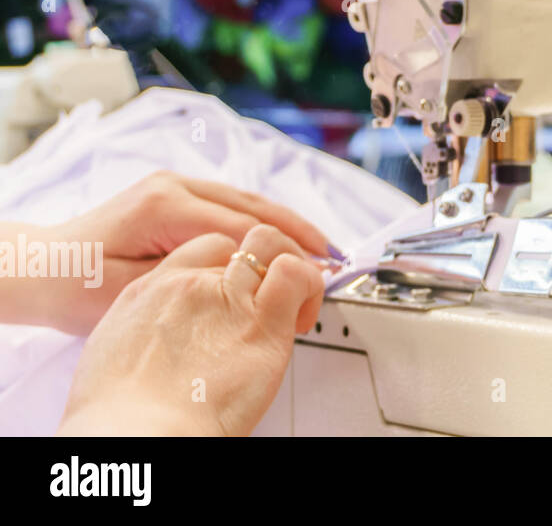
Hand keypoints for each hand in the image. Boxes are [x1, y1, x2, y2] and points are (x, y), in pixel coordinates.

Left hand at [34, 171, 328, 334]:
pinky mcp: (176, 192)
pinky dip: (263, 220)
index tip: (315, 272)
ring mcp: (176, 184)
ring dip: (287, 222)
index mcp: (166, 205)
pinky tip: (283, 238)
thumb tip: (248, 275)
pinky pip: (233, 202)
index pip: (244, 227)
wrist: (42, 267)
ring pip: (248, 199)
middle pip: (255, 205)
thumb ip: (196, 277)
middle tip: (334, 257)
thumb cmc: (77, 285)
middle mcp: (175, 185)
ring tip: (321, 246)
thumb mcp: (139, 290)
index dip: (286, 251)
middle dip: (299, 230)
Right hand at [57, 224, 323, 435]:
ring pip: (268, 244)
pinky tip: (301, 317)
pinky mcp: (261, 321)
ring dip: (289, 265)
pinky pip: (295, 274)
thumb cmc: (125, 416)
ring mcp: (225, 297)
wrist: (137, 434)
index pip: (200, 249)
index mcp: (148, 292)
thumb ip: (147, 337)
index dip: (226, 265)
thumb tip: (167, 348)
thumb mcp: (114, 358)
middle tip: (268, 298)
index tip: (237, 293)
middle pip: (236, 245)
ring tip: (293, 304)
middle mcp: (187, 285)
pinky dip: (310, 285)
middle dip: (259, 263)